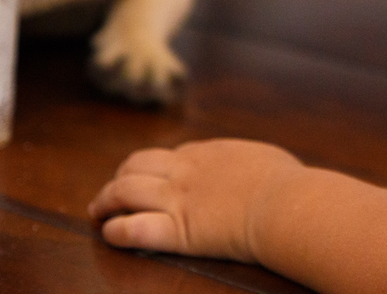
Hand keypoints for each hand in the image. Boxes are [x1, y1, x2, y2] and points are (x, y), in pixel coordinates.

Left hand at [89, 138, 302, 261]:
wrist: (286, 205)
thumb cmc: (288, 183)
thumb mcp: (268, 159)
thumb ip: (252, 163)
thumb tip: (260, 167)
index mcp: (209, 153)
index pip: (168, 156)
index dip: (152, 167)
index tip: (148, 178)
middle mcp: (186, 171)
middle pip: (137, 165)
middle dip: (119, 177)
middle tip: (110, 192)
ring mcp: (178, 199)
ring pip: (124, 191)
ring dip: (106, 200)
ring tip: (98, 211)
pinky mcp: (177, 230)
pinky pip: (133, 228)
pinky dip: (116, 230)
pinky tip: (110, 233)